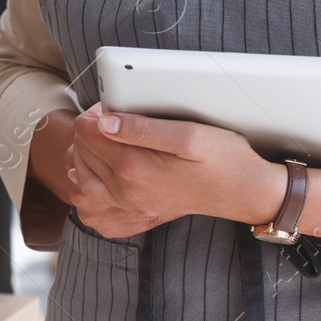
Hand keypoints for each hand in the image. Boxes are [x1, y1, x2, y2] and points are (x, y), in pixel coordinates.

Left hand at [70, 103, 287, 227]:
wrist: (241, 191)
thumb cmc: (220, 157)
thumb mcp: (187, 133)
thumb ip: (142, 127)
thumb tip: (104, 123)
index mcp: (135, 168)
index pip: (87, 132)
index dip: (95, 112)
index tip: (112, 106)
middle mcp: (126, 192)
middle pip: (79, 152)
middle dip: (89, 131)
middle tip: (110, 120)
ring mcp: (129, 206)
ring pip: (78, 180)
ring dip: (82, 156)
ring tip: (101, 141)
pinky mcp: (135, 213)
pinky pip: (92, 208)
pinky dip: (87, 186)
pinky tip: (99, 171)